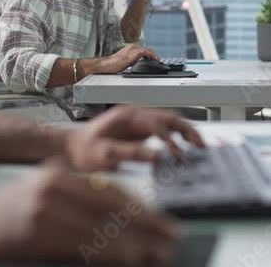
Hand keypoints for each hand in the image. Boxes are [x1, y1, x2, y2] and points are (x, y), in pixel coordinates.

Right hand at [0, 160, 180, 264]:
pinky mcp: (37, 233)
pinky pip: (81, 246)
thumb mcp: (46, 188)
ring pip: (101, 230)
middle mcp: (57, 187)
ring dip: (133, 245)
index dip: (142, 209)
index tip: (164, 222)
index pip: (112, 192)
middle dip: (147, 226)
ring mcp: (46, 211)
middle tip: (172, 239)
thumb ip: (79, 195)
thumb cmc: (9, 208)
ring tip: (156, 255)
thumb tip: (121, 215)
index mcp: (62, 174)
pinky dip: (106, 255)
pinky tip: (124, 260)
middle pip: (113, 209)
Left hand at [65, 106, 205, 170]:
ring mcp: (140, 123)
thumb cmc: (83, 150)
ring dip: (186, 132)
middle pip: (169, 117)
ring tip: (199, 145)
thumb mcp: (103, 154)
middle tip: (200, 145)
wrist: (71, 148)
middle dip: (187, 130)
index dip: (169, 139)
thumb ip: (129, 153)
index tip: (177, 155)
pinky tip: (186, 147)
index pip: (156, 124)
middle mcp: (136, 115)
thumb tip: (156, 155)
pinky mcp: (141, 132)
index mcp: (127, 116)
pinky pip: (165, 131)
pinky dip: (178, 137)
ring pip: (170, 121)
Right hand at [101, 44, 158, 73]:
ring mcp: (133, 49)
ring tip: (157, 60)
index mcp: (130, 48)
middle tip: (157, 59)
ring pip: (148, 50)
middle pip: (147, 48)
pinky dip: (152, 56)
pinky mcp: (134, 53)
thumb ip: (132, 60)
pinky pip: (147, 53)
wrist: (108, 65)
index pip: (142, 49)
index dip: (149, 53)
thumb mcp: (125, 61)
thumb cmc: (114, 65)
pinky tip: (155, 60)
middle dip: (152, 54)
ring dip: (154, 55)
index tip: (153, 58)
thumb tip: (138, 63)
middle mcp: (132, 46)